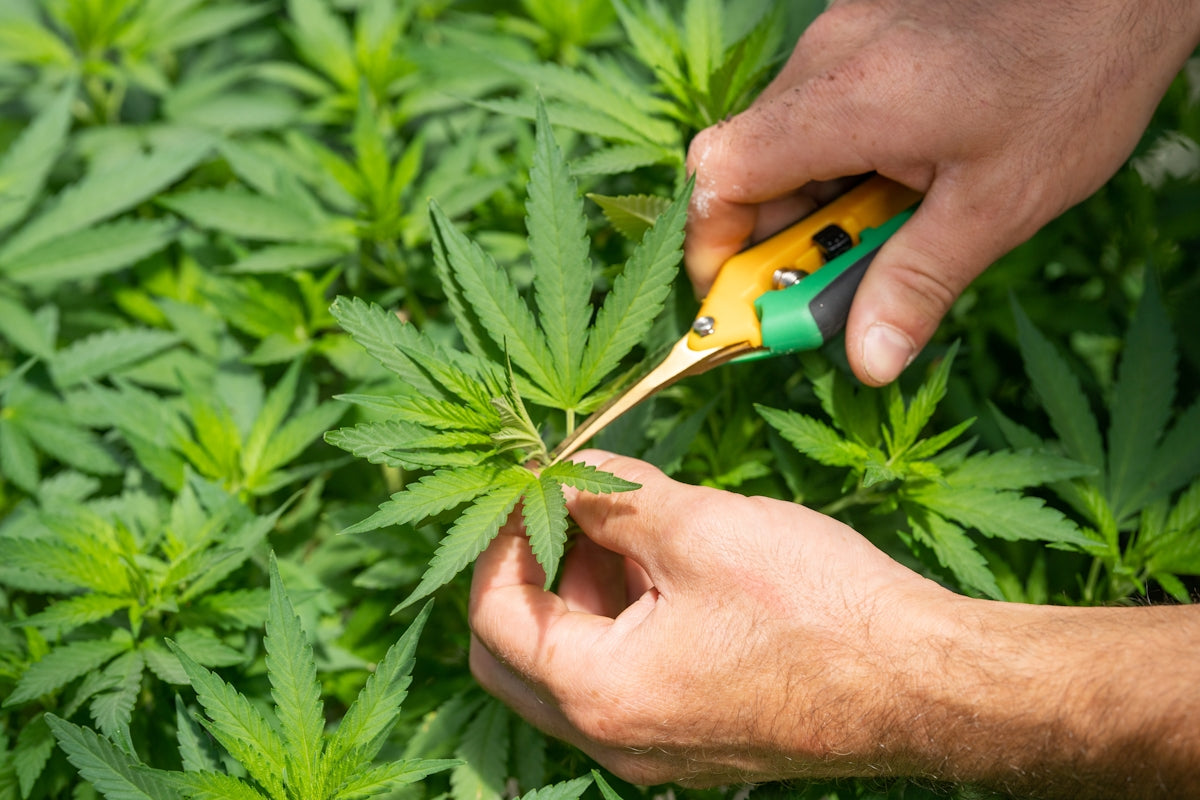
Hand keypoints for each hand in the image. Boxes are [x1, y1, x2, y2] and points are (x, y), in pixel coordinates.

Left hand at [469, 451, 960, 785]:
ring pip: (569, 665)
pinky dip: (620, 617)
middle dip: (528, 570)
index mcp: (601, 695)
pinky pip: (622, 677)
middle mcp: (614, 739)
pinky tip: (663, 561)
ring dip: (576, 590)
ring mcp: (654, 746)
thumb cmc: (818, 608)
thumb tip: (565, 472)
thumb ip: (611, 496)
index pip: (495, 616)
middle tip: (565, 506)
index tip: (530, 485)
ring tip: (623, 521)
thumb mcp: (698, 529)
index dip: (500, 539)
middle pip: (514, 654)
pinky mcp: (691, 734)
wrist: (923, 681)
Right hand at [685, 0, 1199, 385]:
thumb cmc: (1072, 78)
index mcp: (842, 102)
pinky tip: (904, 185)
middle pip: (749, 167)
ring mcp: (844, 39)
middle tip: (826, 295)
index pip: (721, 177)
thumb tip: (868, 361)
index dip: (713, 250)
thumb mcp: (999, 203)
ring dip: (814, 206)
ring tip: (885, 237)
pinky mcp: (868, 33)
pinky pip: (824, 113)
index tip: (742, 303)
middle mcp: (825, 60)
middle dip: (775, 243)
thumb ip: (918, 283)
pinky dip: (841, 166)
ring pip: (787, 142)